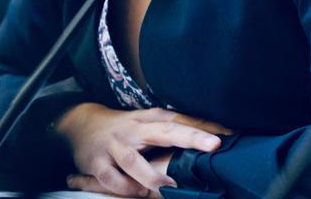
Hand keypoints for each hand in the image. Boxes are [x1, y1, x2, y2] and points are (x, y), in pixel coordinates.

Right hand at [57, 104, 230, 196]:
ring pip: (133, 160)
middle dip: (189, 137)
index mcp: (149, 118)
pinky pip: (111, 178)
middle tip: (213, 146)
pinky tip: (137, 192)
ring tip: (169, 185)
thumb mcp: (147, 123)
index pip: (181, 119)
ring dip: (151, 173)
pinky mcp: (97, 162)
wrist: (81, 125)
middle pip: (164, 130)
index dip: (204, 125)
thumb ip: (173, 130)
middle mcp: (134, 129)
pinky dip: (124, 187)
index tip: (229, 132)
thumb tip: (212, 140)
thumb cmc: (124, 129)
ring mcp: (115, 145)